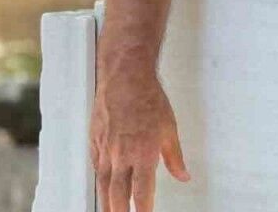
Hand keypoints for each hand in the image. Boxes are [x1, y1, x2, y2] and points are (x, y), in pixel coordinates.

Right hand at [90, 67, 190, 211]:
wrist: (125, 78)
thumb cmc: (149, 99)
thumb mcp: (169, 129)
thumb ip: (174, 157)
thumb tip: (183, 175)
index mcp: (142, 155)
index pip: (142, 193)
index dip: (143, 210)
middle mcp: (121, 156)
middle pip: (118, 195)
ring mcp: (105, 150)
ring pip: (103, 185)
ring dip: (107, 202)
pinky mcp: (95, 141)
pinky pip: (96, 167)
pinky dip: (99, 180)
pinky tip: (101, 186)